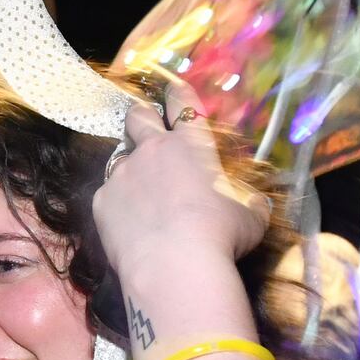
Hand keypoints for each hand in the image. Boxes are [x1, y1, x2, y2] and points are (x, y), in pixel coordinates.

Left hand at [95, 83, 262, 277]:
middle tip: (146, 128)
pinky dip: (118, 206)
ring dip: (131, 171)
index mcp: (191, 146)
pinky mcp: (102, 201)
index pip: (182, 104)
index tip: (174, 92)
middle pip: (137, 116)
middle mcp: (153, 151)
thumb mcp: (251, 218)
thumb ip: (251, 203)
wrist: (175, 267)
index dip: (178, 95)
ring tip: (142, 198)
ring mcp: (123, 174)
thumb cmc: (220, 236)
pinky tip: (130, 227)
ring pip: (120, 160)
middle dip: (141, 117)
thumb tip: (257, 204)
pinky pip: (109, 196)